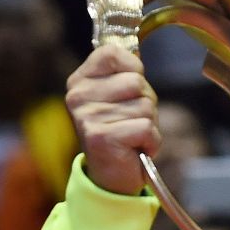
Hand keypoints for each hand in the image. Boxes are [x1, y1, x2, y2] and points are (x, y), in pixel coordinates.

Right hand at [65, 44, 159, 194]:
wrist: (110, 177)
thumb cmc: (120, 131)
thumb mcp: (117, 96)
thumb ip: (123, 73)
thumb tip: (134, 52)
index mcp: (79, 81)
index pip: (114, 53)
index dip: (134, 69)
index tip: (129, 91)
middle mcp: (78, 97)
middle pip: (136, 81)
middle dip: (146, 102)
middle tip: (131, 121)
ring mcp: (88, 118)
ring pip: (145, 105)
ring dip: (149, 124)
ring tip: (132, 136)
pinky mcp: (102, 138)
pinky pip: (146, 128)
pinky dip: (151, 141)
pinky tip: (136, 149)